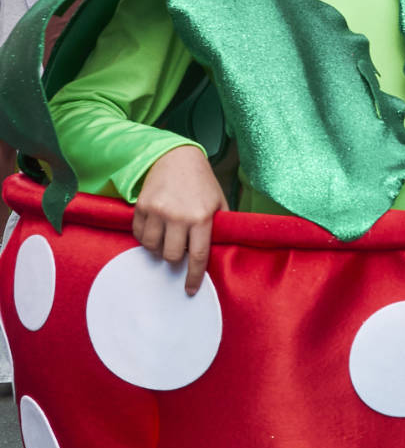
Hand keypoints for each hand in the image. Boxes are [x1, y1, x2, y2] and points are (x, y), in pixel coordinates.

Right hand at [131, 145, 227, 294]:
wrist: (176, 158)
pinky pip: (139, 234)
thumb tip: (223, 251)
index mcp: (202, 218)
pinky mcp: (141, 206)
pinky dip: (145, 237)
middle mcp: (179, 217)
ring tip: (166, 238)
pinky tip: (154, 229)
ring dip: (158, 248)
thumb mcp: (219, 203)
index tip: (190, 290)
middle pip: (171, 256)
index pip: (197, 257)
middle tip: (178, 249)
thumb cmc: (202, 184)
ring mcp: (158, 211)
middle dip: (174, 258)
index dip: (193, 277)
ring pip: (152, 247)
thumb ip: (221, 227)